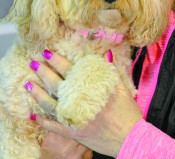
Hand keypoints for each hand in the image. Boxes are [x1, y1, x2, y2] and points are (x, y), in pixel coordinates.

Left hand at [27, 50, 142, 157]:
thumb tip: (106, 53)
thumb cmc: (127, 112)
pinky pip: (54, 127)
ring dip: (38, 94)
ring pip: (51, 105)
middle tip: (33, 63)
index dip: (58, 61)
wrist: (130, 138)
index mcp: (91, 89)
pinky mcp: (74, 133)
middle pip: (57, 85)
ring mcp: (75, 118)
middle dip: (44, 73)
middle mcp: (80, 102)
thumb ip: (110, 71)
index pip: (70, 71)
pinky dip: (43, 121)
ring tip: (28, 84)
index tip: (47, 53)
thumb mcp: (122, 88)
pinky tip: (33, 115)